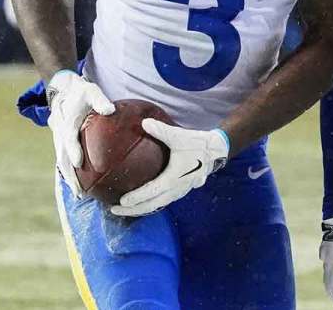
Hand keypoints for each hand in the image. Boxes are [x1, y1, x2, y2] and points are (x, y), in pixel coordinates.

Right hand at [47, 70, 114, 197]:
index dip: (72, 150)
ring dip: (69, 177)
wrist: (62, 90)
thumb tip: (111, 110)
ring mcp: (58, 139)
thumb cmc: (82, 91)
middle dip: (69, 175)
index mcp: (67, 121)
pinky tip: (80, 184)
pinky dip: (70, 172)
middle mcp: (60, 132)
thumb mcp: (92, 91)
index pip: (69, 137)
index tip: (78, 163)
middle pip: (62, 156)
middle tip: (79, 191)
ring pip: (61, 161)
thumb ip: (100, 100)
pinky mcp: (61, 142)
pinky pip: (64, 159)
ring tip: (79, 194)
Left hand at [110, 121, 228, 216]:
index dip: (135, 198)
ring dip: (142, 209)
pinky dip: (151, 203)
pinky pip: (163, 201)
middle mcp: (177, 189)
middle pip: (152, 205)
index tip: (120, 202)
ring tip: (126, 208)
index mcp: (174, 179)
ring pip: (158, 205)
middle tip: (115, 210)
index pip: (151, 193)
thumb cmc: (198, 144)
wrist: (217, 151)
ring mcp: (180, 191)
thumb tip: (144, 122)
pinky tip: (143, 200)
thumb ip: (161, 130)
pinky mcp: (182, 189)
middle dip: (133, 210)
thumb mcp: (179, 136)